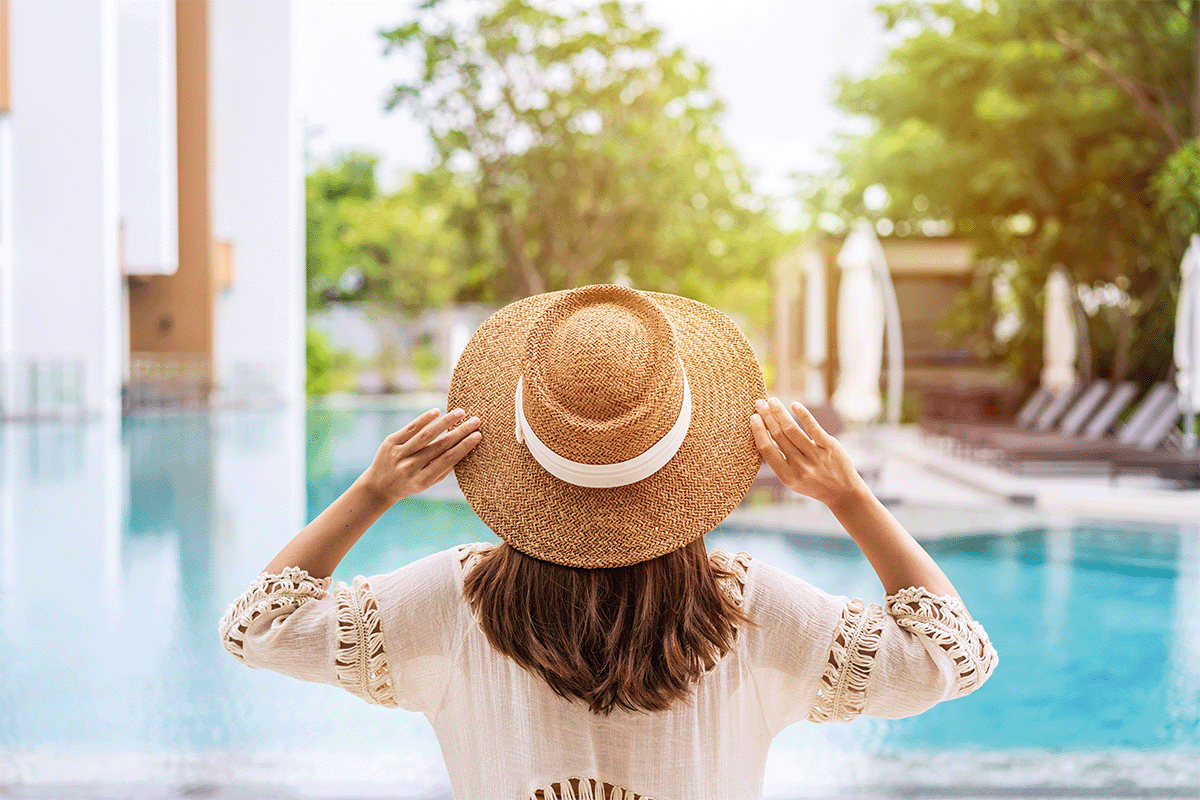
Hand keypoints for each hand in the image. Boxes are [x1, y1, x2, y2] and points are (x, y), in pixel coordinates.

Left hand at [358, 408, 481, 504]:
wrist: (379, 486)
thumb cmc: (410, 484)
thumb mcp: (428, 483)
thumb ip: (444, 469)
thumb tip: (465, 450)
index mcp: (422, 480)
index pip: (448, 460)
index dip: (464, 447)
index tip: (478, 436)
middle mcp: (410, 467)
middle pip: (440, 446)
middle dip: (460, 432)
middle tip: (476, 421)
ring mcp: (399, 454)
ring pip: (426, 434)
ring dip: (446, 422)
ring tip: (460, 413)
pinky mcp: (391, 442)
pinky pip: (411, 428)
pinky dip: (425, 419)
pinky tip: (437, 412)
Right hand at [750, 398, 867, 507]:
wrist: (843, 492)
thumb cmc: (813, 483)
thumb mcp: (792, 480)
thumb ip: (779, 461)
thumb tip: (763, 434)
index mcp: (787, 477)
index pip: (767, 450)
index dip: (758, 431)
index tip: (753, 417)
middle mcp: (800, 467)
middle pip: (779, 436)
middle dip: (767, 417)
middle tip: (759, 403)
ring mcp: (816, 456)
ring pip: (792, 430)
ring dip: (780, 413)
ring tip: (773, 401)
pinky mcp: (829, 447)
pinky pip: (813, 428)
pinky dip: (802, 414)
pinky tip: (794, 405)